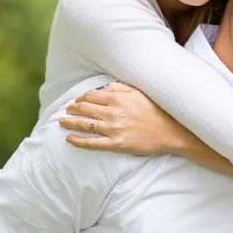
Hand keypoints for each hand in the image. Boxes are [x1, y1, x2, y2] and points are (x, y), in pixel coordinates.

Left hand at [59, 82, 191, 154]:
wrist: (170, 130)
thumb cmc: (155, 110)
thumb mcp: (138, 92)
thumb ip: (119, 88)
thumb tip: (103, 88)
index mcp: (117, 98)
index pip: (91, 96)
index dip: (81, 98)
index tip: (77, 100)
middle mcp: (112, 113)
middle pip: (84, 109)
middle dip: (72, 109)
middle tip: (66, 110)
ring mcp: (113, 129)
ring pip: (85, 125)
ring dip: (70, 122)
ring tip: (62, 122)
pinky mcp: (116, 144)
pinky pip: (92, 143)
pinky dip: (78, 140)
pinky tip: (69, 138)